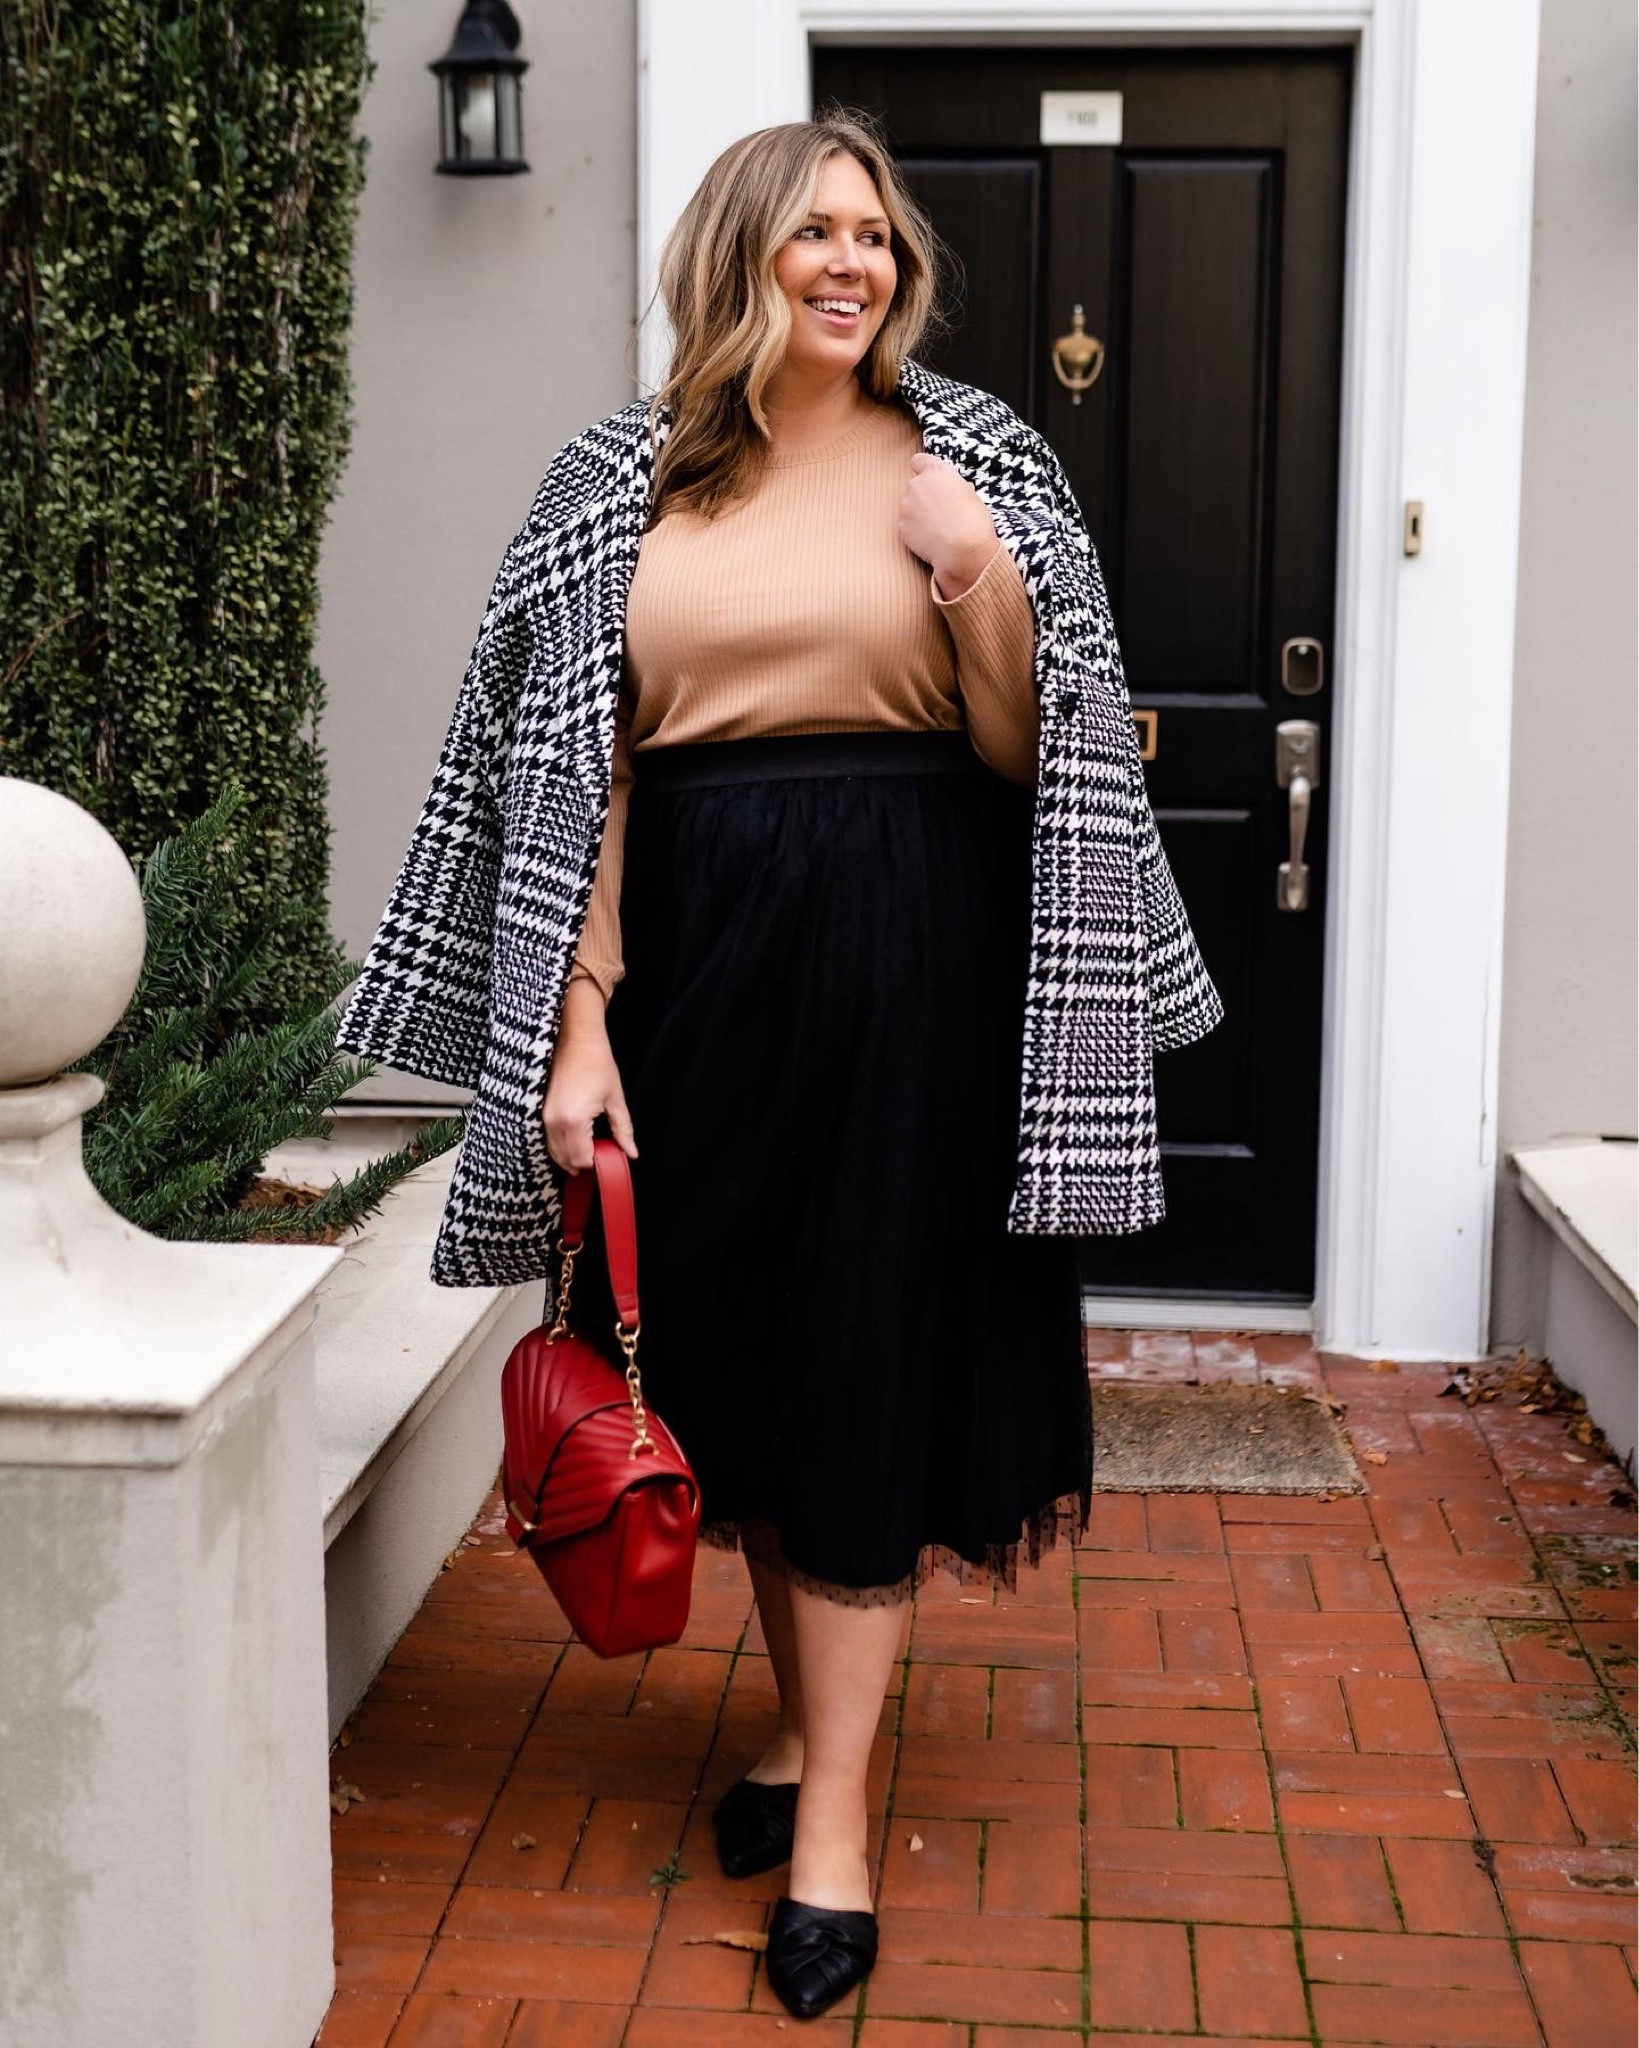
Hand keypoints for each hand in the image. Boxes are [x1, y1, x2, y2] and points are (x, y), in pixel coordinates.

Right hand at [541, 980, 638, 1172]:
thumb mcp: (615, 1098)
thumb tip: (631, 1153)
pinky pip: (548, 1139)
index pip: (583, 1159)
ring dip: (571, 1156)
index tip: (610, 1156)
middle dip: (584, 1162)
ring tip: (591, 1145)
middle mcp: (554, 1122)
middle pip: (566, 1160)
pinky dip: (561, 1145)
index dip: (598, 1162)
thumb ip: (623, 1130)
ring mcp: (544, 1117)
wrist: (575, 1038)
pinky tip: (577, 1138)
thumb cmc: (597, 1063)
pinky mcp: (540, 1110)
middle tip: (602, 1152)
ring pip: (554, 1152)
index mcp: (574, 1121)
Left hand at [898, 451, 1000, 599]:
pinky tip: (931, 538)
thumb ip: (956, 487)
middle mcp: (917, 485)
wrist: (963, 550)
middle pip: (915, 486)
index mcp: (937, 472)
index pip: (919, 461)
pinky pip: (908, 525)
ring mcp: (906, 506)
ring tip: (938, 528)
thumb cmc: (973, 522)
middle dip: (924, 496)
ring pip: (909, 506)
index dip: (923, 468)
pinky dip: (916, 530)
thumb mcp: (971, 495)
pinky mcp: (902, 526)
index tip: (927, 478)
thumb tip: (954, 490)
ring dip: (919, 513)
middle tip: (941, 512)